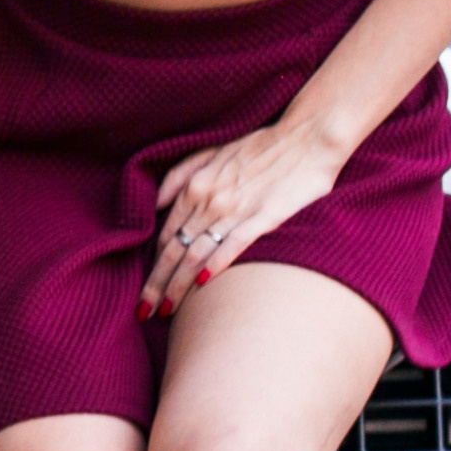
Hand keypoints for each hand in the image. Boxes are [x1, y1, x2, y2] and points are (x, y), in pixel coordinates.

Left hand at [137, 117, 346, 320]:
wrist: (306, 138)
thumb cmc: (259, 147)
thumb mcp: (212, 152)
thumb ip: (181, 174)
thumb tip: (156, 203)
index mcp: (195, 187)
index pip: (165, 236)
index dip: (152, 266)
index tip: (144, 292)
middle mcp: (209, 200)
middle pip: (174, 250)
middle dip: (156, 284)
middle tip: (143, 312)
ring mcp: (235, 209)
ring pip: (196, 254)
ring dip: (178, 285)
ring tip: (165, 310)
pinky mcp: (262, 217)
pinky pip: (233, 245)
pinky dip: (215, 265)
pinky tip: (202, 286)